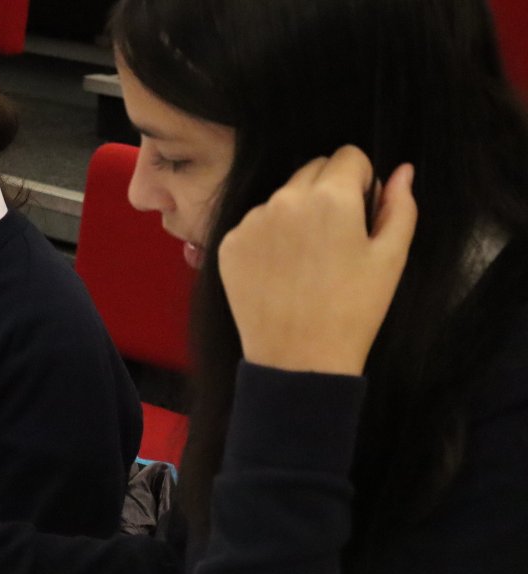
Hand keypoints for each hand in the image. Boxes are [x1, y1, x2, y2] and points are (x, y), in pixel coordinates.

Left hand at [218, 146, 417, 374]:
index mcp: (330, 196)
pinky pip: (254, 224)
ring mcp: (251, 221)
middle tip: (335, 238)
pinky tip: (280, 272)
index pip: (348, 156)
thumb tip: (402, 171)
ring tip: (306, 261)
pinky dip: (268, 238)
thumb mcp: (391, 258)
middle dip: (328, 191)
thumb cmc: (353, 310)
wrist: (298, 360)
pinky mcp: (228, 244)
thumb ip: (399, 206)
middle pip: (313, 170)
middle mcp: (284, 199)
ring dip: (296, 214)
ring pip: (282, 196)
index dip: (361, 181)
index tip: (361, 212)